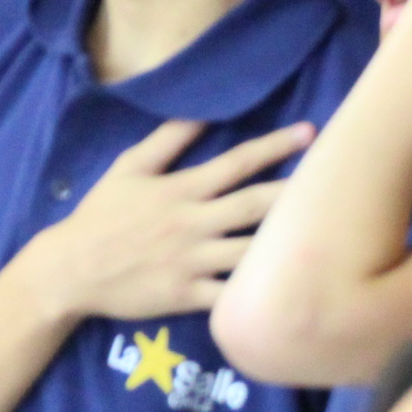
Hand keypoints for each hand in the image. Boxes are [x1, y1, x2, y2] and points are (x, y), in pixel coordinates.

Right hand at [21, 119, 312, 323]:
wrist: (69, 268)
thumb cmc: (100, 216)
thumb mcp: (126, 169)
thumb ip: (166, 141)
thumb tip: (202, 113)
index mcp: (180, 189)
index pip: (237, 162)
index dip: (276, 146)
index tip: (311, 132)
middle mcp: (193, 223)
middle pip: (258, 205)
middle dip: (301, 192)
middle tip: (341, 183)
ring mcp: (193, 261)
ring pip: (254, 252)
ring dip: (291, 245)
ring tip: (332, 239)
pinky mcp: (188, 296)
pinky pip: (233, 298)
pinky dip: (261, 298)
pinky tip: (294, 294)